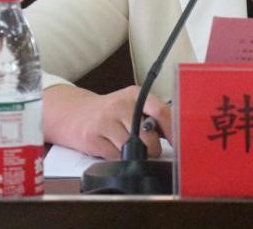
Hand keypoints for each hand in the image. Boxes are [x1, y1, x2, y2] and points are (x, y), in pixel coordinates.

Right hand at [43, 84, 171, 159]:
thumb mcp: (130, 105)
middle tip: (150, 150)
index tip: (179, 143)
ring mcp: (105, 121)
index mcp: (135, 95)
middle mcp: (120, 105)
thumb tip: (175, 134)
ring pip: (132, 148)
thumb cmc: (110, 112)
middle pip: (148, 136)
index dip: (173, 130)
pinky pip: (115, 157)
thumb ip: (151, 116)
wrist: (72, 113)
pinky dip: (118, 158)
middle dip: (153, 149)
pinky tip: (113, 149)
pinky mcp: (93, 138)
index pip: (161, 111)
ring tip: (130, 149)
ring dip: (136, 156)